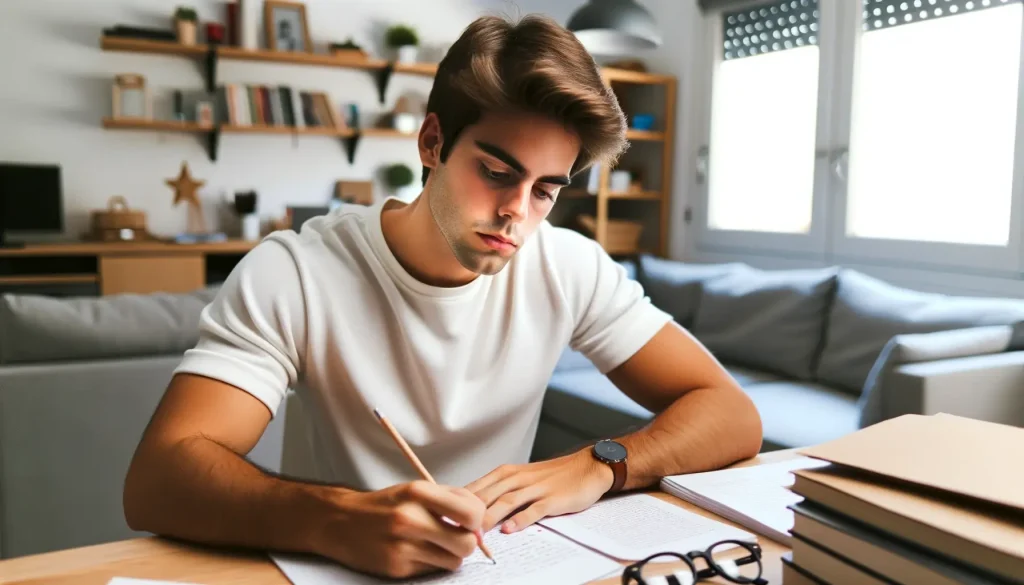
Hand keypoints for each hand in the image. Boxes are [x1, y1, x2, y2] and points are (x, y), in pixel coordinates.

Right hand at [310, 480, 485, 579]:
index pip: (471, 512)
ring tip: (435, 544)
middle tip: (457, 537)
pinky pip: (432, 571)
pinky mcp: (396, 568)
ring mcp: (403, 546)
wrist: (340, 522)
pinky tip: (416, 551)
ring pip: (453, 562)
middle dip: (468, 542)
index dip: (478, 520)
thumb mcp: (416, 490)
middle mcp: (410, 519)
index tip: (470, 521)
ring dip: (450, 555)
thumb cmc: (385, 505)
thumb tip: (481, 523)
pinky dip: (431, 563)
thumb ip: (451, 501)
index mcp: (419, 492)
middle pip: (467, 543)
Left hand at [465, 448, 614, 533]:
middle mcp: (517, 478)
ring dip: (489, 518)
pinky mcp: (552, 499)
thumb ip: (499, 491)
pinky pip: (533, 510)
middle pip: (487, 496)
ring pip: (506, 502)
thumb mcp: (521, 477)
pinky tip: (509, 530)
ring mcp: (535, 489)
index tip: (443, 517)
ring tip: (475, 533)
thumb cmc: (552, 476)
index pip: (476, 487)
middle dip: (468, 514)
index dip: (458, 503)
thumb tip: (471, 508)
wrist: (586, 467)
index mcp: (506, 473)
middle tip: (452, 530)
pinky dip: (520, 520)